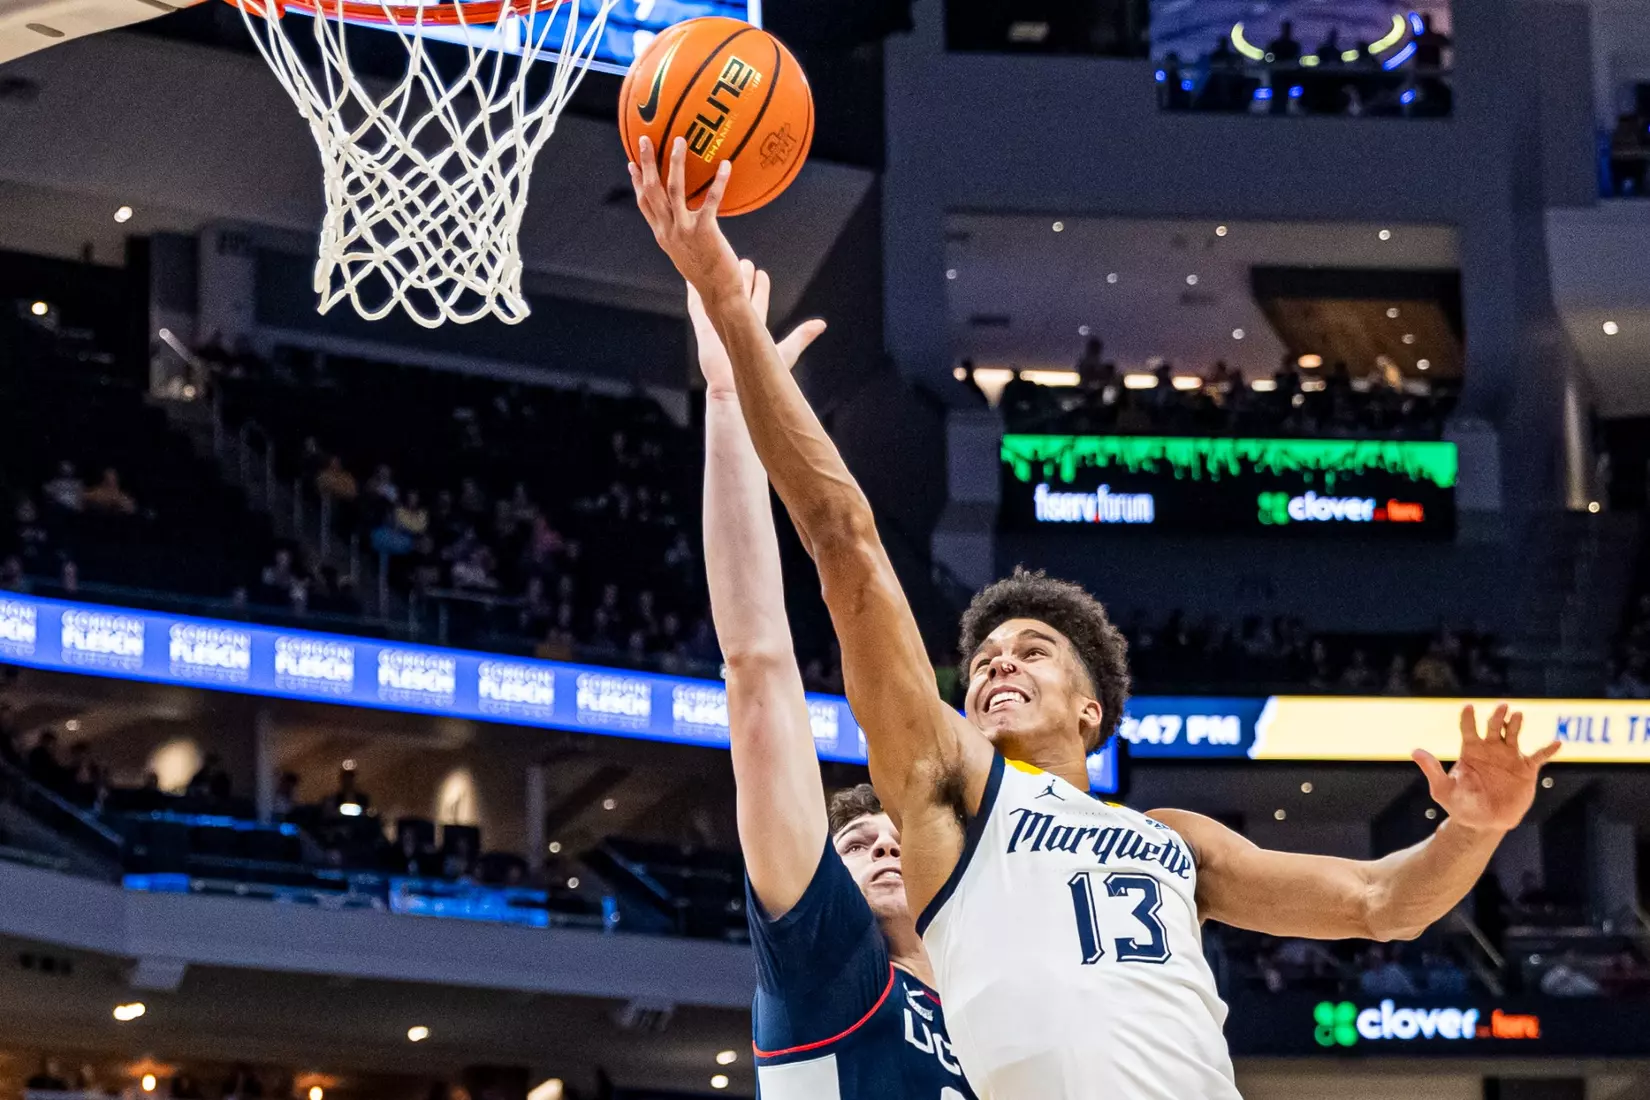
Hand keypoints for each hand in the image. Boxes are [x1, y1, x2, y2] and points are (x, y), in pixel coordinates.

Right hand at [629, 135, 742, 304]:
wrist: (718, 294)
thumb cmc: (705, 274)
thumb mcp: (685, 253)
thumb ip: (680, 234)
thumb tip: (684, 219)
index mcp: (662, 235)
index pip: (644, 204)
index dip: (636, 182)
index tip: (631, 163)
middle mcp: (668, 231)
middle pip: (652, 191)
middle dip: (646, 163)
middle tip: (645, 139)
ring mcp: (684, 231)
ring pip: (674, 190)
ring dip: (675, 163)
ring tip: (679, 141)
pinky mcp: (704, 231)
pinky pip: (711, 201)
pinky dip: (718, 182)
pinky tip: (725, 166)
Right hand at [689, 260, 826, 394]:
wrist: (734, 388)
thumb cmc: (760, 376)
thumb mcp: (786, 351)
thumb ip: (802, 337)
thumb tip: (822, 324)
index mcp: (752, 331)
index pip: (757, 304)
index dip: (760, 289)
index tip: (762, 273)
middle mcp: (734, 326)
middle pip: (738, 297)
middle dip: (741, 280)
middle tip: (744, 261)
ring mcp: (718, 327)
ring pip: (718, 298)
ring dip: (721, 282)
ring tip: (722, 262)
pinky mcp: (704, 329)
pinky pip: (697, 307)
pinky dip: (694, 292)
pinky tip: (692, 280)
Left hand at [1413, 704, 1560, 832]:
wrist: (1483, 822)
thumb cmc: (1460, 805)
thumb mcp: (1443, 789)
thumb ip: (1432, 770)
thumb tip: (1415, 751)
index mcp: (1470, 750)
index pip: (1468, 728)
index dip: (1467, 718)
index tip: (1468, 707)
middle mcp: (1491, 749)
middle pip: (1494, 727)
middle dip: (1497, 716)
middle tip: (1501, 707)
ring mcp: (1509, 757)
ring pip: (1514, 735)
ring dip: (1516, 725)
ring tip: (1518, 715)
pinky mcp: (1526, 770)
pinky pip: (1538, 757)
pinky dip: (1547, 750)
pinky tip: (1556, 742)